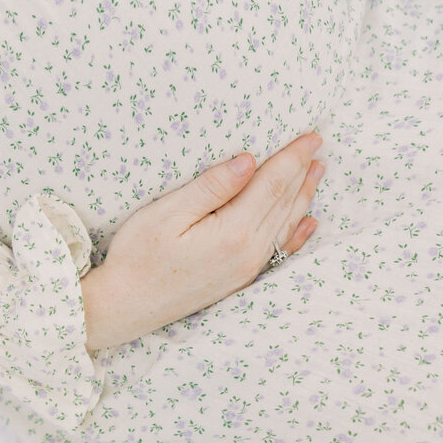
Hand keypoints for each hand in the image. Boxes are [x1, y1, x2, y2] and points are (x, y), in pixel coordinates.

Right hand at [80, 132, 323, 350]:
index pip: (272, 185)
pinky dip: (297, 232)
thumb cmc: (138, 256)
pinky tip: (308, 222)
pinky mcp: (238, 279)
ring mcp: (246, 269)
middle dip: (302, 171)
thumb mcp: (168, 213)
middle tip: (317, 143)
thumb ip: (212, 187)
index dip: (292, 158)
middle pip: (283, 203)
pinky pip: (279, 250)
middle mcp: (249, 253)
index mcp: (234, 232)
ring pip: (285, 224)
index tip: (310, 135)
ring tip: (317, 171)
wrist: (125, 307)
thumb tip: (248, 161)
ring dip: (303, 195)